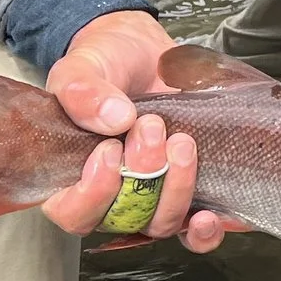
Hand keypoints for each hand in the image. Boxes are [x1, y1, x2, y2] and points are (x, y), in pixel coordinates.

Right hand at [39, 10, 239, 251]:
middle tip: (151, 127)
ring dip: (175, 187)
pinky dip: (203, 230)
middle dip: (142, 176)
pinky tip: (210, 214)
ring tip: (181, 142)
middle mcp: (110, 197)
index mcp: (71, 177)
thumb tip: (113, 119)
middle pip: (124, 218)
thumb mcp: (81, 68)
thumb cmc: (103, 64)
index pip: (73, 213)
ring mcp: (150, 198)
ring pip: (161, 223)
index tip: (108, 150)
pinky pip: (193, 230)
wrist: (142, 51)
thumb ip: (81, 92)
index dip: (92, 193)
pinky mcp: (184, 190)